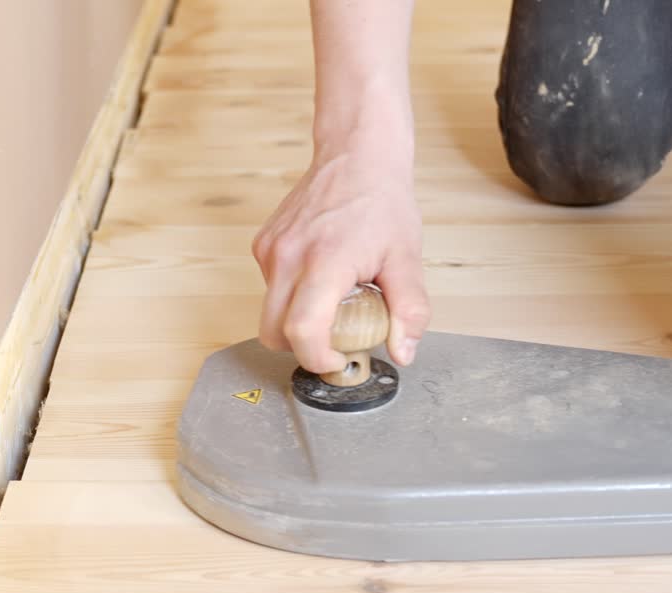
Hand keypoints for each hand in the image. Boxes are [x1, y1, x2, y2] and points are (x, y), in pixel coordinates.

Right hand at [251, 141, 428, 374]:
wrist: (356, 154)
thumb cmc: (381, 200)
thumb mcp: (407, 257)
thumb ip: (409, 309)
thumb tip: (403, 351)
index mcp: (325, 262)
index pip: (302, 330)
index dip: (316, 357)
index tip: (337, 359)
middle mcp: (289, 257)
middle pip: (273, 333)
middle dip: (301, 347)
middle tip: (335, 338)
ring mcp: (271, 250)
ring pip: (270, 311)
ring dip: (297, 318)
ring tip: (333, 296)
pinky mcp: (263, 244)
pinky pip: (271, 287)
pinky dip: (292, 294)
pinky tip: (320, 273)